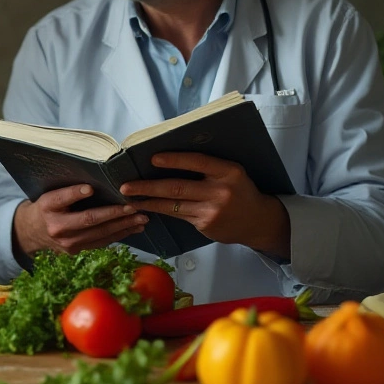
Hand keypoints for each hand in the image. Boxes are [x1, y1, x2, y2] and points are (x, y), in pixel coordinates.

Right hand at [13, 184, 147, 256]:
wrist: (32, 232)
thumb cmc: (46, 207)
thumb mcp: (50, 194)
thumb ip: (68, 191)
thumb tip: (96, 185)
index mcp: (47, 206)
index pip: (62, 198)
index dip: (75, 193)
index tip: (90, 188)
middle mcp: (57, 227)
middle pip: (88, 220)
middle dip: (114, 213)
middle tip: (134, 207)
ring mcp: (68, 243)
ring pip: (99, 234)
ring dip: (123, 226)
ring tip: (141, 219)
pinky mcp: (76, 251)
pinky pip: (101, 242)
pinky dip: (119, 235)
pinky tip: (133, 228)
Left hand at [120, 152, 289, 257]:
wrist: (257, 220)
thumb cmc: (239, 190)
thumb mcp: (231, 172)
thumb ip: (207, 166)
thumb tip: (169, 158)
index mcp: (228, 171)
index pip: (197, 162)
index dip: (174, 160)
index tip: (152, 159)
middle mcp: (220, 192)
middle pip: (177, 187)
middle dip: (148, 186)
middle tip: (126, 186)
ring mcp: (212, 211)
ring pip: (172, 205)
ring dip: (148, 201)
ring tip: (129, 199)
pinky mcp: (205, 225)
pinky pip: (177, 215)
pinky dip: (160, 210)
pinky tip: (147, 208)